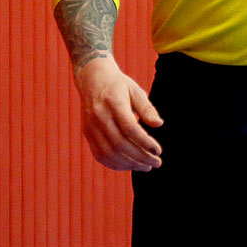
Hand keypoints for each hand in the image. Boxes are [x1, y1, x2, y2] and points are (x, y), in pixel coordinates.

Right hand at [74, 56, 163, 171]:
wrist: (92, 80)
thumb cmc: (119, 86)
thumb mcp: (135, 90)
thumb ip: (146, 108)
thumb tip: (159, 124)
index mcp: (113, 102)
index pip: (129, 128)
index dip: (145, 142)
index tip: (158, 150)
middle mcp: (99, 116)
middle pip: (120, 144)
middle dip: (140, 157)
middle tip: (157, 163)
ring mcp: (91, 127)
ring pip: (110, 153)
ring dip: (130, 164)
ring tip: (146, 166)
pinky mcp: (87, 134)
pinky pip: (100, 155)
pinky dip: (116, 164)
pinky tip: (130, 165)